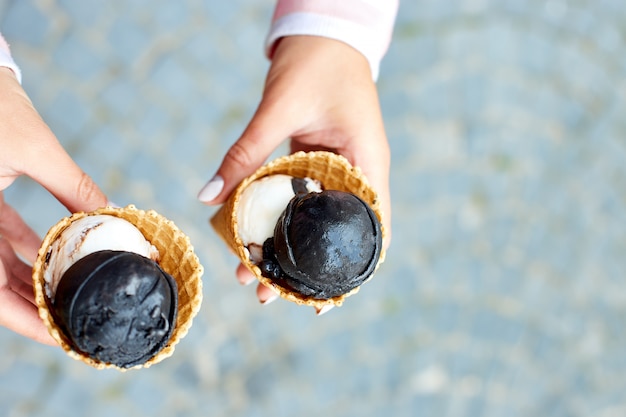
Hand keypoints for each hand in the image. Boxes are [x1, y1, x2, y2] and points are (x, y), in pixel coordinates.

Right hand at [0, 67, 106, 343]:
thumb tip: (114, 215)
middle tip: (80, 327)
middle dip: (39, 310)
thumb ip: (74, 187)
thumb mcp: (35, 149)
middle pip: (0, 286)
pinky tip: (61, 264)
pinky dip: (31, 254)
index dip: (29, 322)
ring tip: (77, 301)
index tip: (64, 339)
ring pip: (2, 266)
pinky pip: (4, 239)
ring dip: (38, 285)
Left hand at [199, 36, 391, 307]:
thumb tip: (209, 196)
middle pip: (337, 231)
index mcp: (366, 162)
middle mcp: (358, 171)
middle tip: (267, 294)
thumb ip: (246, 153)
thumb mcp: (279, 108)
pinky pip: (301, 195)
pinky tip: (255, 234)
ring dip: (287, 245)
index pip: (372, 228)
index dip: (351, 269)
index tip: (323, 301)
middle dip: (304, 267)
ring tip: (252, 273)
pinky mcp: (318, 159)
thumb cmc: (314, 62)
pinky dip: (280, 216)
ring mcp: (338, 166)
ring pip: (315, 217)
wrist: (320, 32)